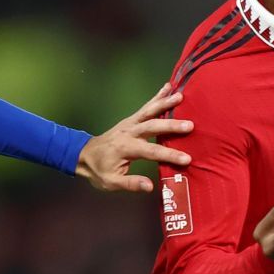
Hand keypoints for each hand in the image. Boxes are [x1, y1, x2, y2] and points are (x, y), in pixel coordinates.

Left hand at [76, 84, 193, 192]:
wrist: (83, 155)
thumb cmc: (98, 170)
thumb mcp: (110, 182)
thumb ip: (130, 183)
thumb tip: (150, 186)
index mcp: (125, 148)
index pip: (151, 151)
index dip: (169, 155)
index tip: (186, 159)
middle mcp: (128, 132)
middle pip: (152, 126)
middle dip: (171, 125)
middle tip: (190, 125)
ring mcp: (129, 123)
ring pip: (149, 111)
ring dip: (165, 103)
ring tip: (181, 96)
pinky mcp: (130, 119)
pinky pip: (145, 107)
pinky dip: (157, 97)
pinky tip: (168, 87)